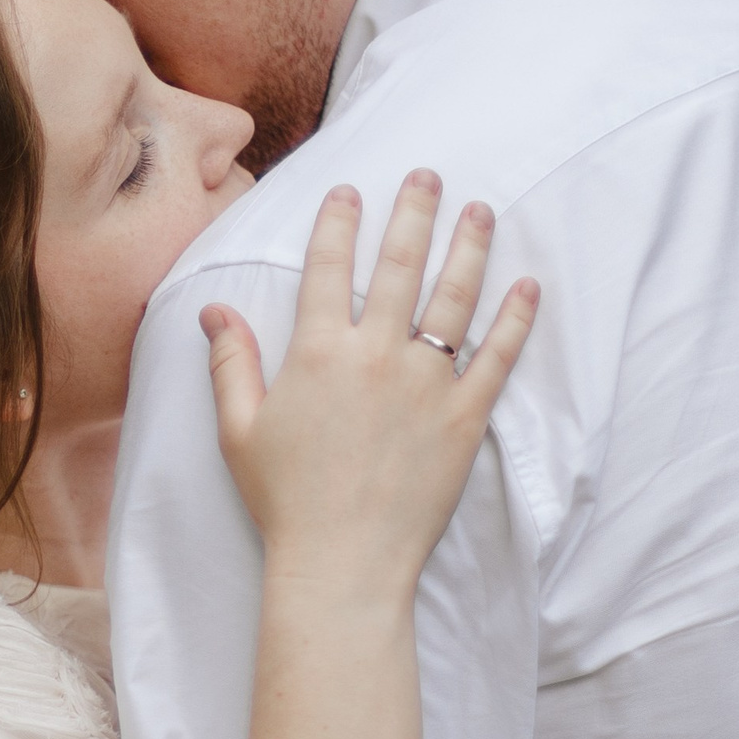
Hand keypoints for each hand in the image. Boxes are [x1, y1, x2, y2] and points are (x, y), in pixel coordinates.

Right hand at [202, 172, 537, 604]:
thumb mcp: (239, 430)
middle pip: (399, 266)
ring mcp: (425, 384)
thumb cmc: (285, 500)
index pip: (327, 267)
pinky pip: (496, 357)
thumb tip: (212, 308)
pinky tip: (527, 285)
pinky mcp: (464, 418)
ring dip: (469, 247)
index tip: (350, 191)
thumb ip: (230, 362)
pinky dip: (514, 319)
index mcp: (318, 352)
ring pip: (454, 298)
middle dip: (414, 212)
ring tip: (480, 209)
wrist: (343, 564)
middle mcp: (375, 356)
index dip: (338, 223)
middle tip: (429, 174)